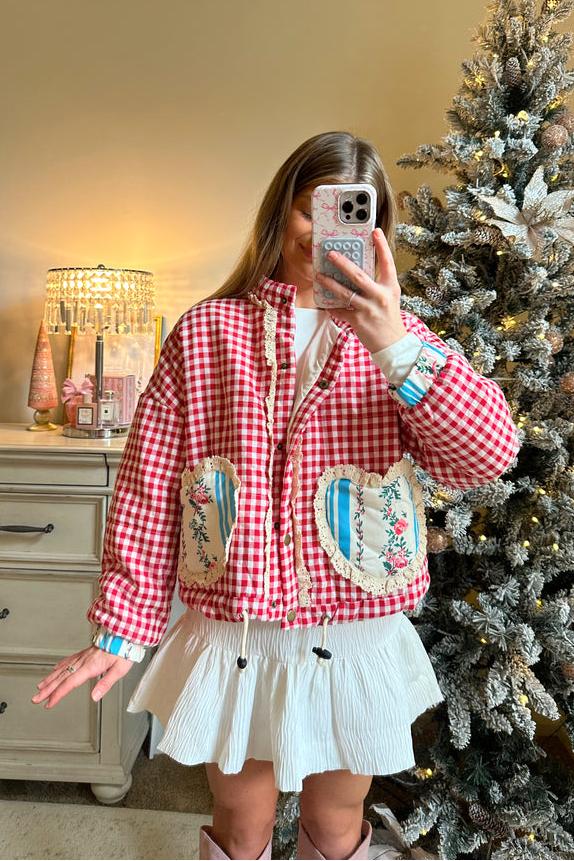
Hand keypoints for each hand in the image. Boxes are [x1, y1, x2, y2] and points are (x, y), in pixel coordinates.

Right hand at [31, 646, 133, 708]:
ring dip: (50, 679)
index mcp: (91, 666)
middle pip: (61, 677)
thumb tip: (95, 697)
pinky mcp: (86, 652)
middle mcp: (84, 661)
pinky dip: (59, 666)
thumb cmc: (124, 650)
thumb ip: (106, 683)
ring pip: (63, 668)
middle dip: (48, 689)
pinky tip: (55, 669)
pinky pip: (69, 659)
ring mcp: (83, 656)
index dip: (58, 694)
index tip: (49, 703)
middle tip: (36, 698)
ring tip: (40, 687)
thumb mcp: (119, 669)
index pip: (70, 683)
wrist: (125, 633)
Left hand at [315, 227, 408, 352]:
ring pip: (345, 293)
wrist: (393, 344)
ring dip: (330, 284)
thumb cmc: (389, 318)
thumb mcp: (389, 297)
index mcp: (390, 287)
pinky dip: (332, 307)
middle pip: (359, 276)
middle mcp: (380, 296)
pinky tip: (325, 303)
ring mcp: (369, 309)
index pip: (387, 263)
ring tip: (319, 276)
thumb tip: (357, 271)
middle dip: (342, 263)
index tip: (375, 231)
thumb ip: (378, 284)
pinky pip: (341, 311)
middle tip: (330, 254)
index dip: (382, 246)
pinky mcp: (359, 321)